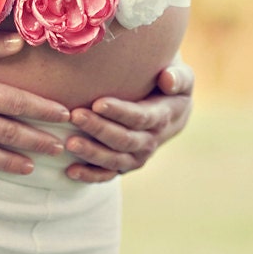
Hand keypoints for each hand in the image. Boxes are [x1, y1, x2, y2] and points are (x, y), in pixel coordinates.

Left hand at [63, 60, 194, 182]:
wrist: (171, 112)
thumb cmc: (170, 87)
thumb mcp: (182, 78)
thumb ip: (178, 77)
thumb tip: (167, 79)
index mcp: (162, 117)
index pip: (140, 117)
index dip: (120, 112)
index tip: (97, 103)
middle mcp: (150, 141)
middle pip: (125, 140)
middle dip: (100, 129)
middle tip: (76, 116)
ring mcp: (137, 156)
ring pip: (115, 160)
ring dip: (92, 153)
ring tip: (70, 142)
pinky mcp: (124, 165)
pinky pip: (108, 175)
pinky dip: (90, 176)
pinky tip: (70, 171)